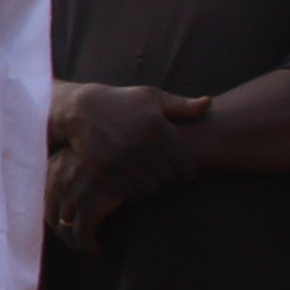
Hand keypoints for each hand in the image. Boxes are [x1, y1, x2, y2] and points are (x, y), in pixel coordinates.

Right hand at [46, 84, 211, 240]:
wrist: (80, 109)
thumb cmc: (122, 101)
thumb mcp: (152, 97)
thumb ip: (182, 105)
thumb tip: (209, 103)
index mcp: (156, 126)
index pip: (183, 162)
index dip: (187, 171)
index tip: (184, 171)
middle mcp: (140, 143)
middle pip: (168, 177)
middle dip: (170, 179)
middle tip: (166, 175)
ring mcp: (121, 158)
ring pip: (151, 187)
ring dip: (154, 186)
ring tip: (151, 178)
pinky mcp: (106, 169)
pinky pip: (130, 192)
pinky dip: (136, 192)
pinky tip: (135, 181)